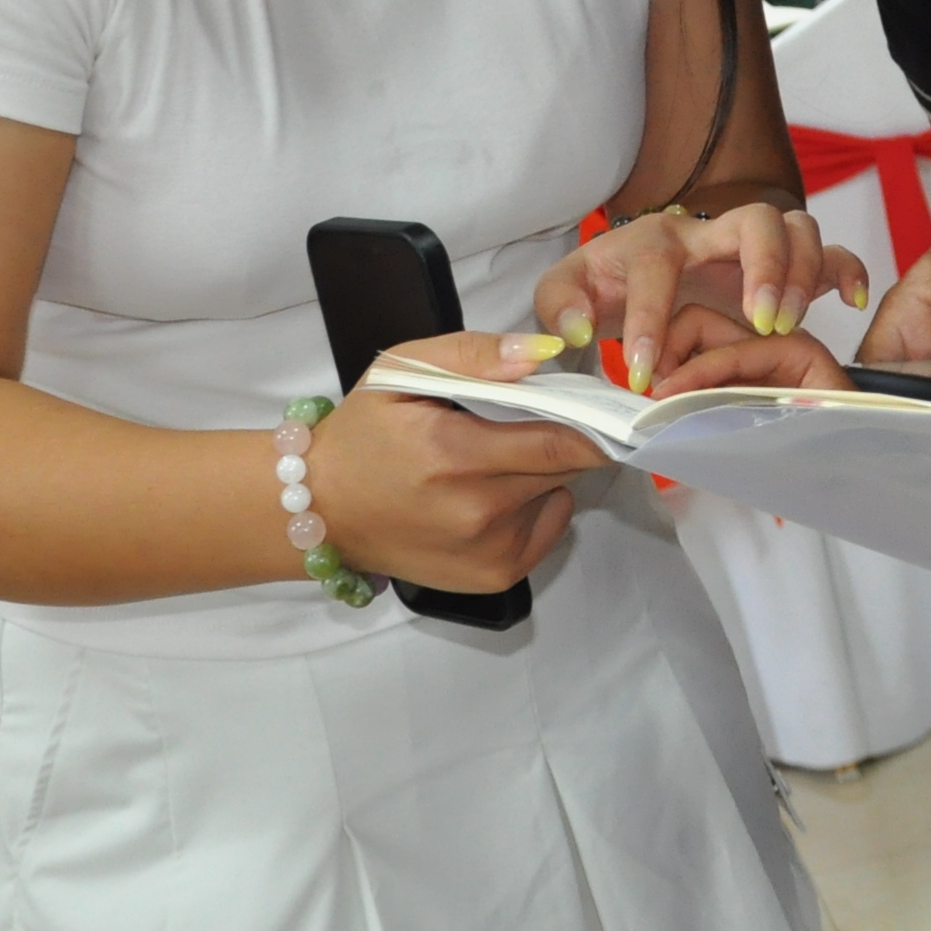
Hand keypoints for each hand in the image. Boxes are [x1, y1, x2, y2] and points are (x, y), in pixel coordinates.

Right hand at [306, 331, 606, 591]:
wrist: (322, 510)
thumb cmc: (363, 435)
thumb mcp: (401, 372)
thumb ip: (473, 354)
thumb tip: (544, 354)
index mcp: (455, 454)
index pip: (563, 440)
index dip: (597, 420)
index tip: (608, 403)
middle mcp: (478, 511)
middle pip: (567, 466)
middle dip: (566, 437)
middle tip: (532, 418)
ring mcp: (489, 551)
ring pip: (558, 493)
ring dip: (544, 471)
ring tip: (494, 459)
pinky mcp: (495, 576)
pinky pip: (547, 528)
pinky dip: (535, 506)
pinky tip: (492, 494)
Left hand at [532, 203, 865, 394]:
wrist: (628, 268)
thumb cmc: (603, 284)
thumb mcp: (564, 292)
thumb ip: (560, 307)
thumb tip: (579, 330)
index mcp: (654, 239)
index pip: (656, 267)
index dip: (648, 319)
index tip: (642, 373)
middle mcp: (707, 231)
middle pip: (754, 220)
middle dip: (764, 268)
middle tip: (761, 324)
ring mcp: (748, 245)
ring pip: (797, 228)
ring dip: (802, 274)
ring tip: (786, 325)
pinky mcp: (780, 263)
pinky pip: (829, 251)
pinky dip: (845, 271)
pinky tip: (849, 303)